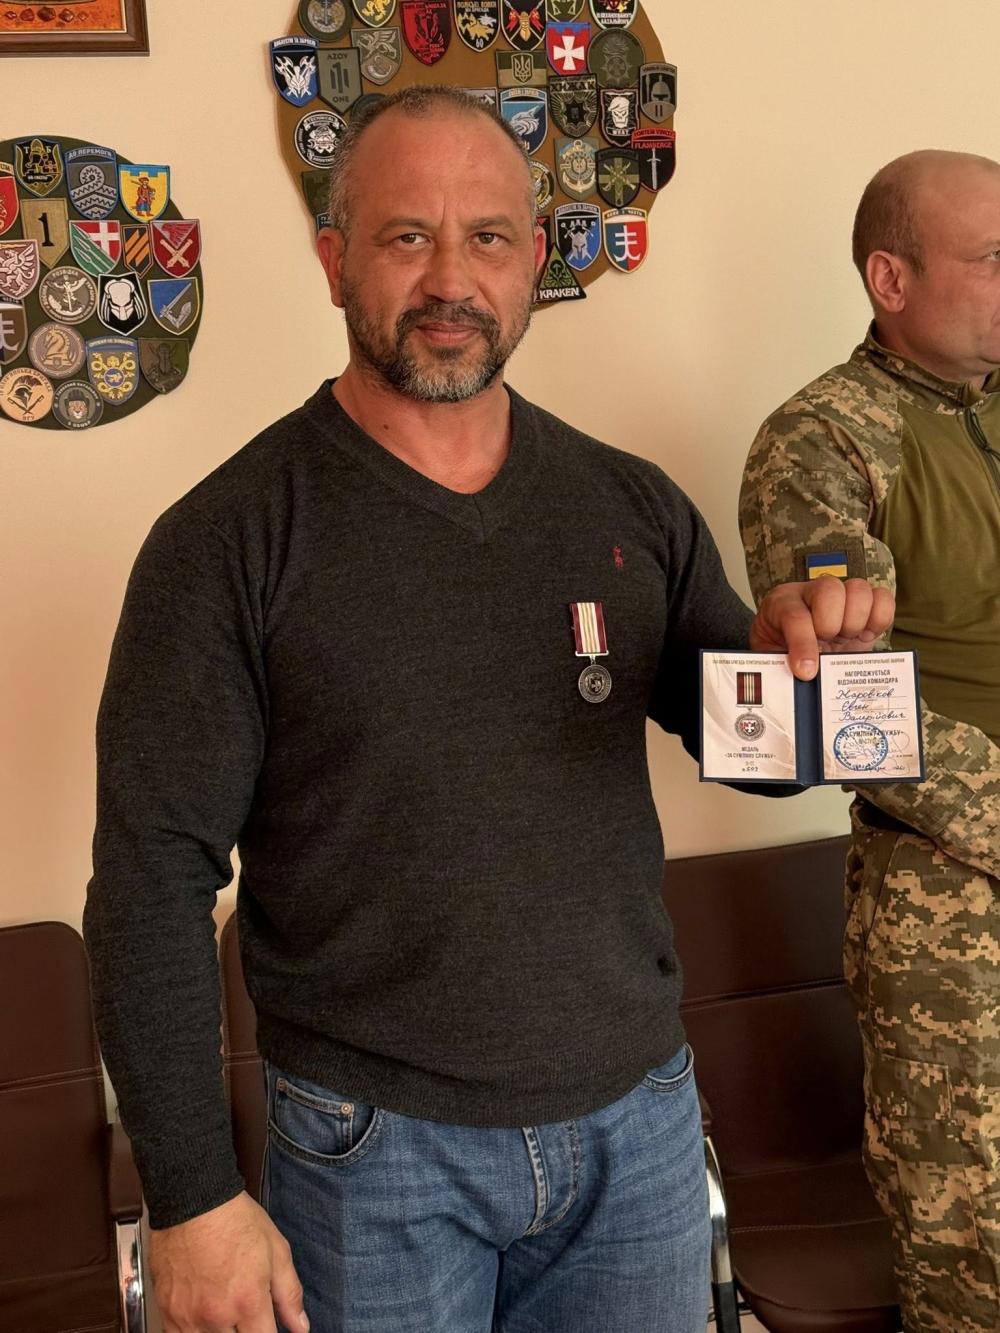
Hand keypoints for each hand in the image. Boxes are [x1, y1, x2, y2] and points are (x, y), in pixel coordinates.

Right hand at [149, 1191, 308, 1332]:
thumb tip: (301, 1326)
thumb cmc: (234, 1220)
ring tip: (228, 1317)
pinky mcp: (167, 1313)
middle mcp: (217, 1316)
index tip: (267, 1327)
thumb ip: (290, 1294)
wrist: (193, 1200)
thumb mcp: (276, 1250)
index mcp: (248, 1301)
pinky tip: (206, 1319)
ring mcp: (188, 1317)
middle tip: (247, 1319)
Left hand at [749, 576, 893, 680]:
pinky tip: (865, 637)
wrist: (798, 658)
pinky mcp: (867, 608)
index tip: (806, 671)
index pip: (795, 615)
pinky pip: (883, 598)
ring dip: (855, 620)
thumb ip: (780, 669)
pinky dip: (880, 618)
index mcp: (782, 603)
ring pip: (859, 588)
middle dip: (830, 624)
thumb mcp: (772, 663)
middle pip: (830, 589)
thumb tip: (799, 680)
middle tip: (826, 645)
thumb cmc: (782, 658)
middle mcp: (813, 593)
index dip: (803, 644)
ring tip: (845, 640)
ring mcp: (842, 597)